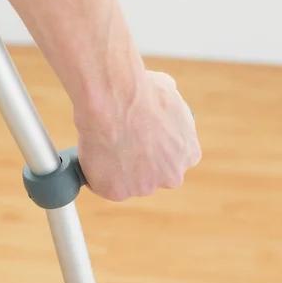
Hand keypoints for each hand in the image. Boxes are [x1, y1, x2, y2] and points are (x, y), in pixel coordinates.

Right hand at [76, 70, 201, 201]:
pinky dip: (95, 172)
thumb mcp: (168, 91)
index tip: (140, 139)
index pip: (172, 159)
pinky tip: (93, 150)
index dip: (154, 149)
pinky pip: (103, 185)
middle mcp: (171, 176)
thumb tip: (165, 98)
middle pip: (152, 176)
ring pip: (127, 182)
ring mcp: (145, 187)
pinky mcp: (117, 192)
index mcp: (188, 153)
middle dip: (138, 163)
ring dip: (116, 168)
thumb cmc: (140, 90)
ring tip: (104, 140)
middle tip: (119, 141)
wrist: (115, 98)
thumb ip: (171, 107)